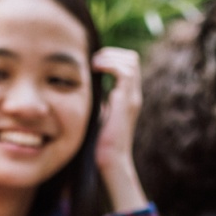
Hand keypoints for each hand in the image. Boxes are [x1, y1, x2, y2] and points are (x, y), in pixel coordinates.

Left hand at [90, 47, 149, 211]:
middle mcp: (133, 95)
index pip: (128, 64)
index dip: (111, 58)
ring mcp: (131, 98)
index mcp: (127, 97)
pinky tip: (94, 70)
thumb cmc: (99, 144)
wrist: (110, 162)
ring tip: (92, 64)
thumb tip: (82, 90)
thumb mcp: (97, 116)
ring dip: (109, 57)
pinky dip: (109, 64)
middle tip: (91, 62)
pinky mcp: (126, 102)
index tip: (91, 64)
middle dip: (110, 53)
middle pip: (131, 58)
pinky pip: (124, 72)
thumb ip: (96, 102)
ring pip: (130, 61)